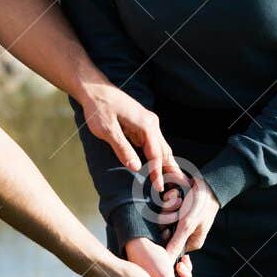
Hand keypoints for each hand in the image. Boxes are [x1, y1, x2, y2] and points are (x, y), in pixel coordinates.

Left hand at [76, 78, 182, 196]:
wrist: (95, 89)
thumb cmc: (99, 108)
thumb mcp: (107, 130)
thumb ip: (122, 149)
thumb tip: (136, 168)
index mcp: (146, 125)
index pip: (156, 154)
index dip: (158, 172)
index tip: (160, 188)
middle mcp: (151, 124)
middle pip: (165, 151)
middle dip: (172, 169)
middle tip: (181, 187)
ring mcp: (148, 124)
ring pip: (161, 147)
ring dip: (167, 164)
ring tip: (175, 180)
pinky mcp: (143, 125)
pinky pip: (154, 144)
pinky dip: (159, 157)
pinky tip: (160, 166)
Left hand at [162, 172, 220, 255]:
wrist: (208, 183)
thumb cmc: (201, 205)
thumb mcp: (187, 225)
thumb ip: (176, 243)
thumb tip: (167, 263)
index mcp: (190, 242)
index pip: (169, 245)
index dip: (165, 235)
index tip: (168, 228)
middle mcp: (184, 232)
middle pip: (163, 229)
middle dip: (167, 216)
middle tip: (177, 207)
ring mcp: (180, 219)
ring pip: (163, 216)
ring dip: (168, 205)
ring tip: (179, 198)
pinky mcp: (177, 208)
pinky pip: (165, 205)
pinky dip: (169, 198)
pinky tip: (177, 193)